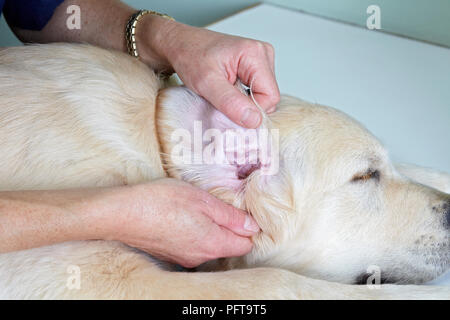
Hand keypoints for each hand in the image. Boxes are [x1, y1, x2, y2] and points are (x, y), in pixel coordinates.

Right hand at [103, 179, 258, 267]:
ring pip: (209, 245)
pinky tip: (180, 217)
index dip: (247, 226)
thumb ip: (230, 215)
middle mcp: (201, 256)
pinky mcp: (171, 255)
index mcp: (213, 243)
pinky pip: (192, 246)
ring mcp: (184, 258)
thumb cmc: (162, 201)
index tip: (239, 210)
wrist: (122, 214)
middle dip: (228, 226)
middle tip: (216, 204)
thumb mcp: (202, 199)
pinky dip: (193, 233)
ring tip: (194, 208)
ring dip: (209, 228)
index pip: (246, 243)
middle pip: (228, 245)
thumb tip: (252, 226)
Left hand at [139, 15, 279, 127]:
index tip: (227, 107)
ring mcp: (260, 60)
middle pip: (269, 97)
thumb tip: (255, 121)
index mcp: (255, 54)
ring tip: (223, 91)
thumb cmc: (190, 57)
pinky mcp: (255, 67)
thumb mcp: (207, 83)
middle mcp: (263, 54)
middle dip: (246, 105)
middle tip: (222, 98)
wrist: (179, 45)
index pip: (271, 97)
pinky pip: (257, 92)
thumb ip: (231, 103)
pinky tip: (227, 89)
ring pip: (263, 96)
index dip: (251, 109)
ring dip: (243, 102)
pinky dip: (242, 97)